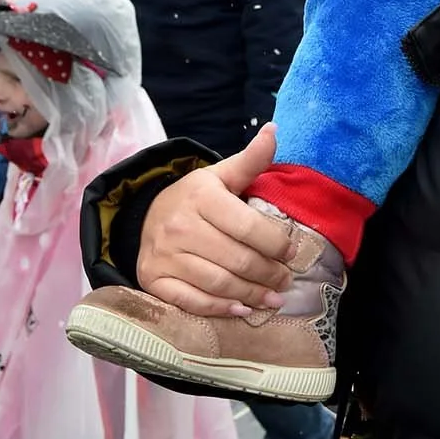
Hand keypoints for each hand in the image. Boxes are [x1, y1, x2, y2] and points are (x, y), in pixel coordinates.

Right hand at [138, 125, 295, 317]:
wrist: (146, 216)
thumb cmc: (195, 198)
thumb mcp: (221, 175)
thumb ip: (250, 159)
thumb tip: (273, 130)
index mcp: (201, 197)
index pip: (248, 227)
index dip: (276, 243)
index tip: (293, 253)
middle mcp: (180, 227)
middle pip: (236, 259)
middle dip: (268, 274)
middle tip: (286, 280)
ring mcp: (164, 256)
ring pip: (218, 283)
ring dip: (251, 294)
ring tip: (274, 297)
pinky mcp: (153, 280)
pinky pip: (191, 301)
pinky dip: (220, 308)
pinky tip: (242, 308)